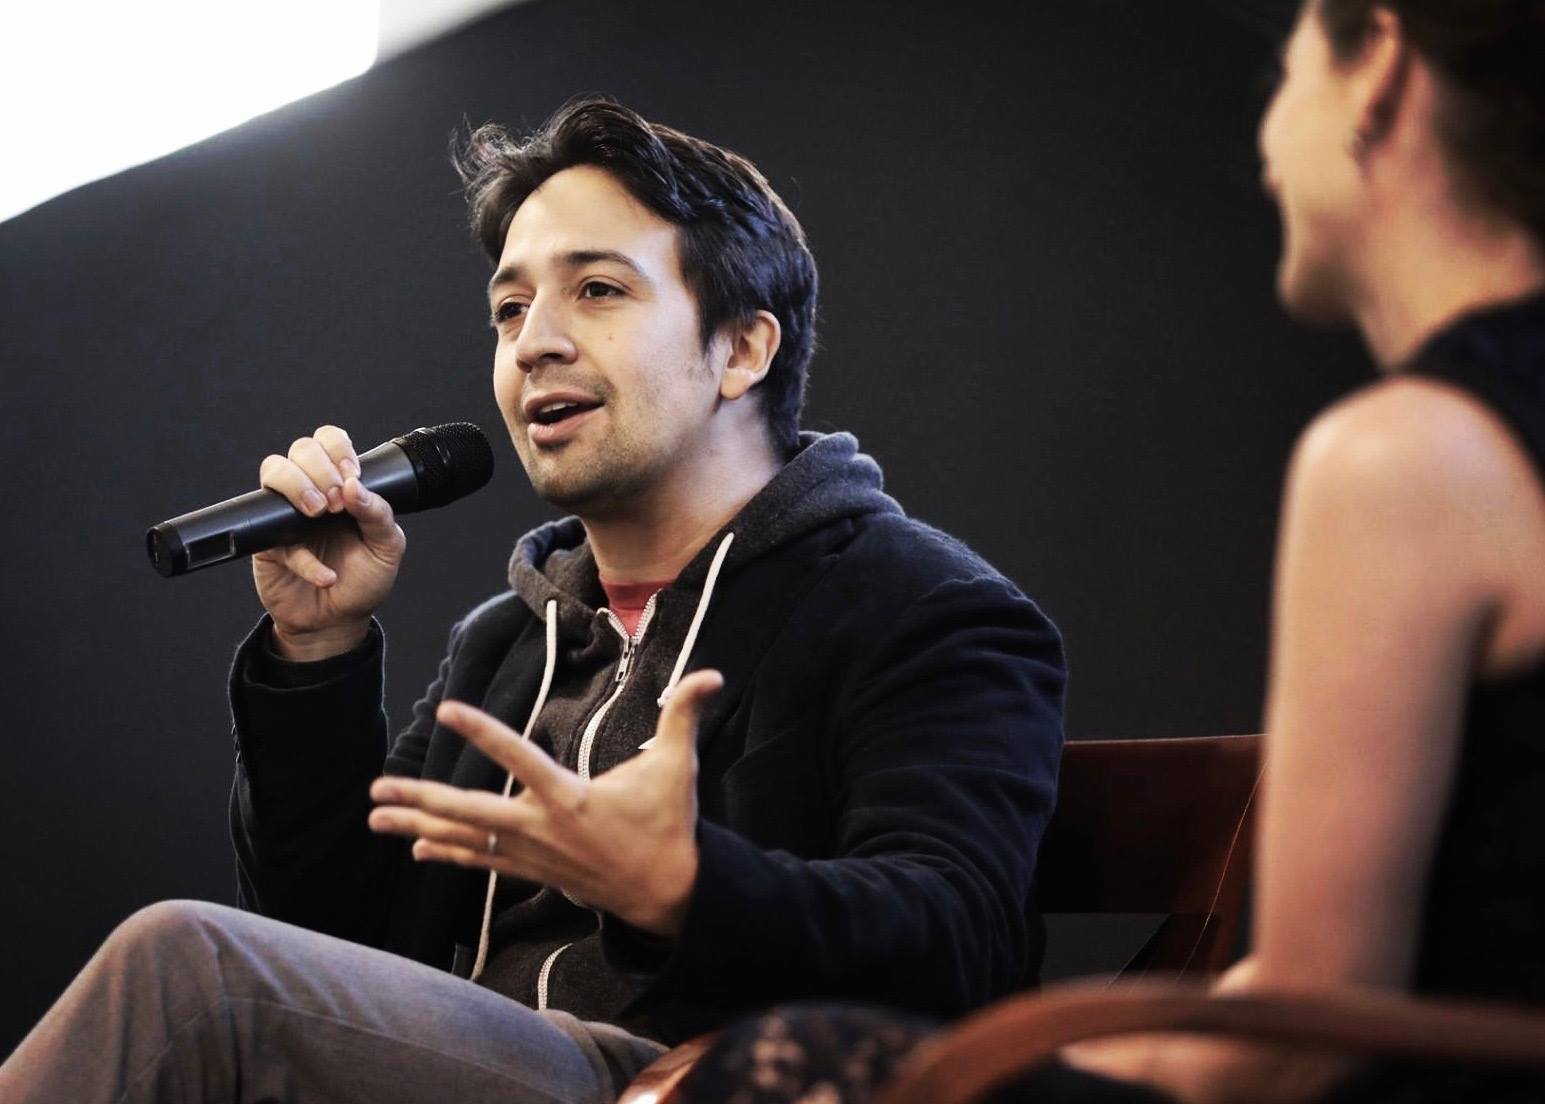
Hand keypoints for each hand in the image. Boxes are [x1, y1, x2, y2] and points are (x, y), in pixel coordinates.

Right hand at [252, 425, 405, 660]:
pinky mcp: (267, 541)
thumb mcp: (386, 548)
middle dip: (320, 468)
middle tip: (336, 504)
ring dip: (298, 486)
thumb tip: (356, 486)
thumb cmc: (363, 580)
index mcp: (343, 485)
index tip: (351, 476)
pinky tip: (326, 575)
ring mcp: (285, 513)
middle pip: (300, 449)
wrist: (337, 621)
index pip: (331, 441)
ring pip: (274, 471)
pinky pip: (272, 531)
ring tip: (319, 516)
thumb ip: (379, 515)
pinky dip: (303, 557)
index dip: (338, 449)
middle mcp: (312, 491)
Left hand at [367, 669, 723, 935]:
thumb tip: (712, 674)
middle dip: (421, 801)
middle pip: (470, 813)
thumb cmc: (669, 825)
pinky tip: (417, 848)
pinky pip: (482, 861)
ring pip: (467, 840)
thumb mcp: (677, 767)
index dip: (482, 733)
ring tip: (376, 819)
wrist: (668, 894)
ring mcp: (534, 855)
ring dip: (419, 828)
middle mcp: (542, 828)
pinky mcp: (535, 872)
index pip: (519, 757)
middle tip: (378, 790)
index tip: (447, 710)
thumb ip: (685, 715)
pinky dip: (449, 853)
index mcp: (571, 798)